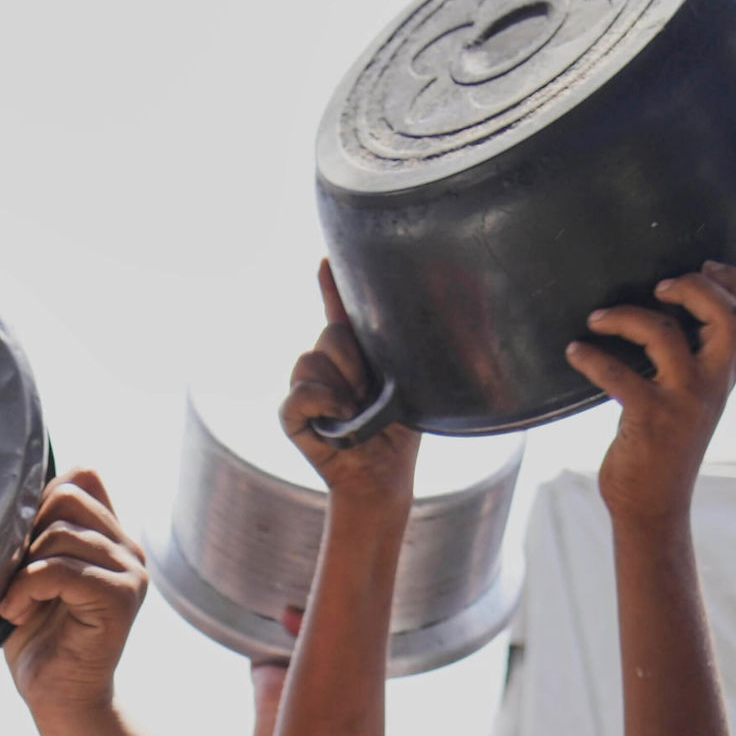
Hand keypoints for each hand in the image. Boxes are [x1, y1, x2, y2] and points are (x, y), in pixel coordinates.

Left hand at [0, 471, 147, 735]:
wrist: (60, 702)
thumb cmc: (38, 641)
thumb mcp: (31, 573)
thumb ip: (38, 531)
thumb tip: (11, 491)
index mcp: (110, 537)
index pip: (80, 477)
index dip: (39, 501)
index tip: (20, 549)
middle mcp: (128, 549)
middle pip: (66, 495)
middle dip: (26, 533)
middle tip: (13, 578)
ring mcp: (130, 572)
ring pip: (59, 532)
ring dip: (21, 568)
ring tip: (14, 603)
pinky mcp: (120, 598)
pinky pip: (59, 568)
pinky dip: (25, 588)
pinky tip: (16, 614)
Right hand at [280, 263, 417, 505]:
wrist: (383, 474)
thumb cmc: (400, 431)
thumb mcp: (410, 380)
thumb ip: (406, 349)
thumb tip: (443, 314)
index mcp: (355, 352)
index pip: (339, 309)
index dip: (332, 284)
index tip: (326, 261)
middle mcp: (327, 364)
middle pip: (331, 335)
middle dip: (355, 363)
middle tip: (371, 393)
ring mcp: (306, 387)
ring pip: (311, 361)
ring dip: (341, 389)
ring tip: (357, 412)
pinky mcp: (292, 414)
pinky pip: (299, 393)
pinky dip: (322, 403)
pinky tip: (340, 418)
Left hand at [581, 264, 735, 521]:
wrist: (653, 507)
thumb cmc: (667, 445)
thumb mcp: (695, 401)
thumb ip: (698, 361)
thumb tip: (672, 308)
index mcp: (726, 375)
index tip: (706, 266)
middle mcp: (714, 384)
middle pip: (728, 315)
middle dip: (694, 287)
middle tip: (658, 287)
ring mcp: (684, 401)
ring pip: (665, 333)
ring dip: (625, 316)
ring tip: (597, 319)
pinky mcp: (649, 420)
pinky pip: (617, 376)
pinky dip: (591, 358)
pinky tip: (575, 353)